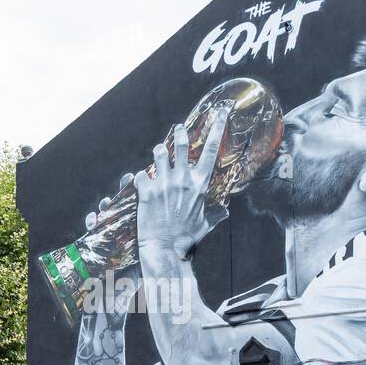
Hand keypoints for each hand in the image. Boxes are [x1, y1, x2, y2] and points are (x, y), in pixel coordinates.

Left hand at [135, 111, 228, 259]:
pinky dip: (140, 178)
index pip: (211, 151)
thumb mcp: (204, 225)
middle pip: (182, 144)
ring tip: (159, 152)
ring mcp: (164, 184)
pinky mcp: (147, 192)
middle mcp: (183, 180)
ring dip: (159, 151)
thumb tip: (225, 212)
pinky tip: (140, 184)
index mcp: (199, 185)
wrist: (166, 251)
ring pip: (160, 153)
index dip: (217, 129)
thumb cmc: (187, 240)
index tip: (221, 113)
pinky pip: (141, 175)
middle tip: (178, 127)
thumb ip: (214, 215)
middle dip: (180, 133)